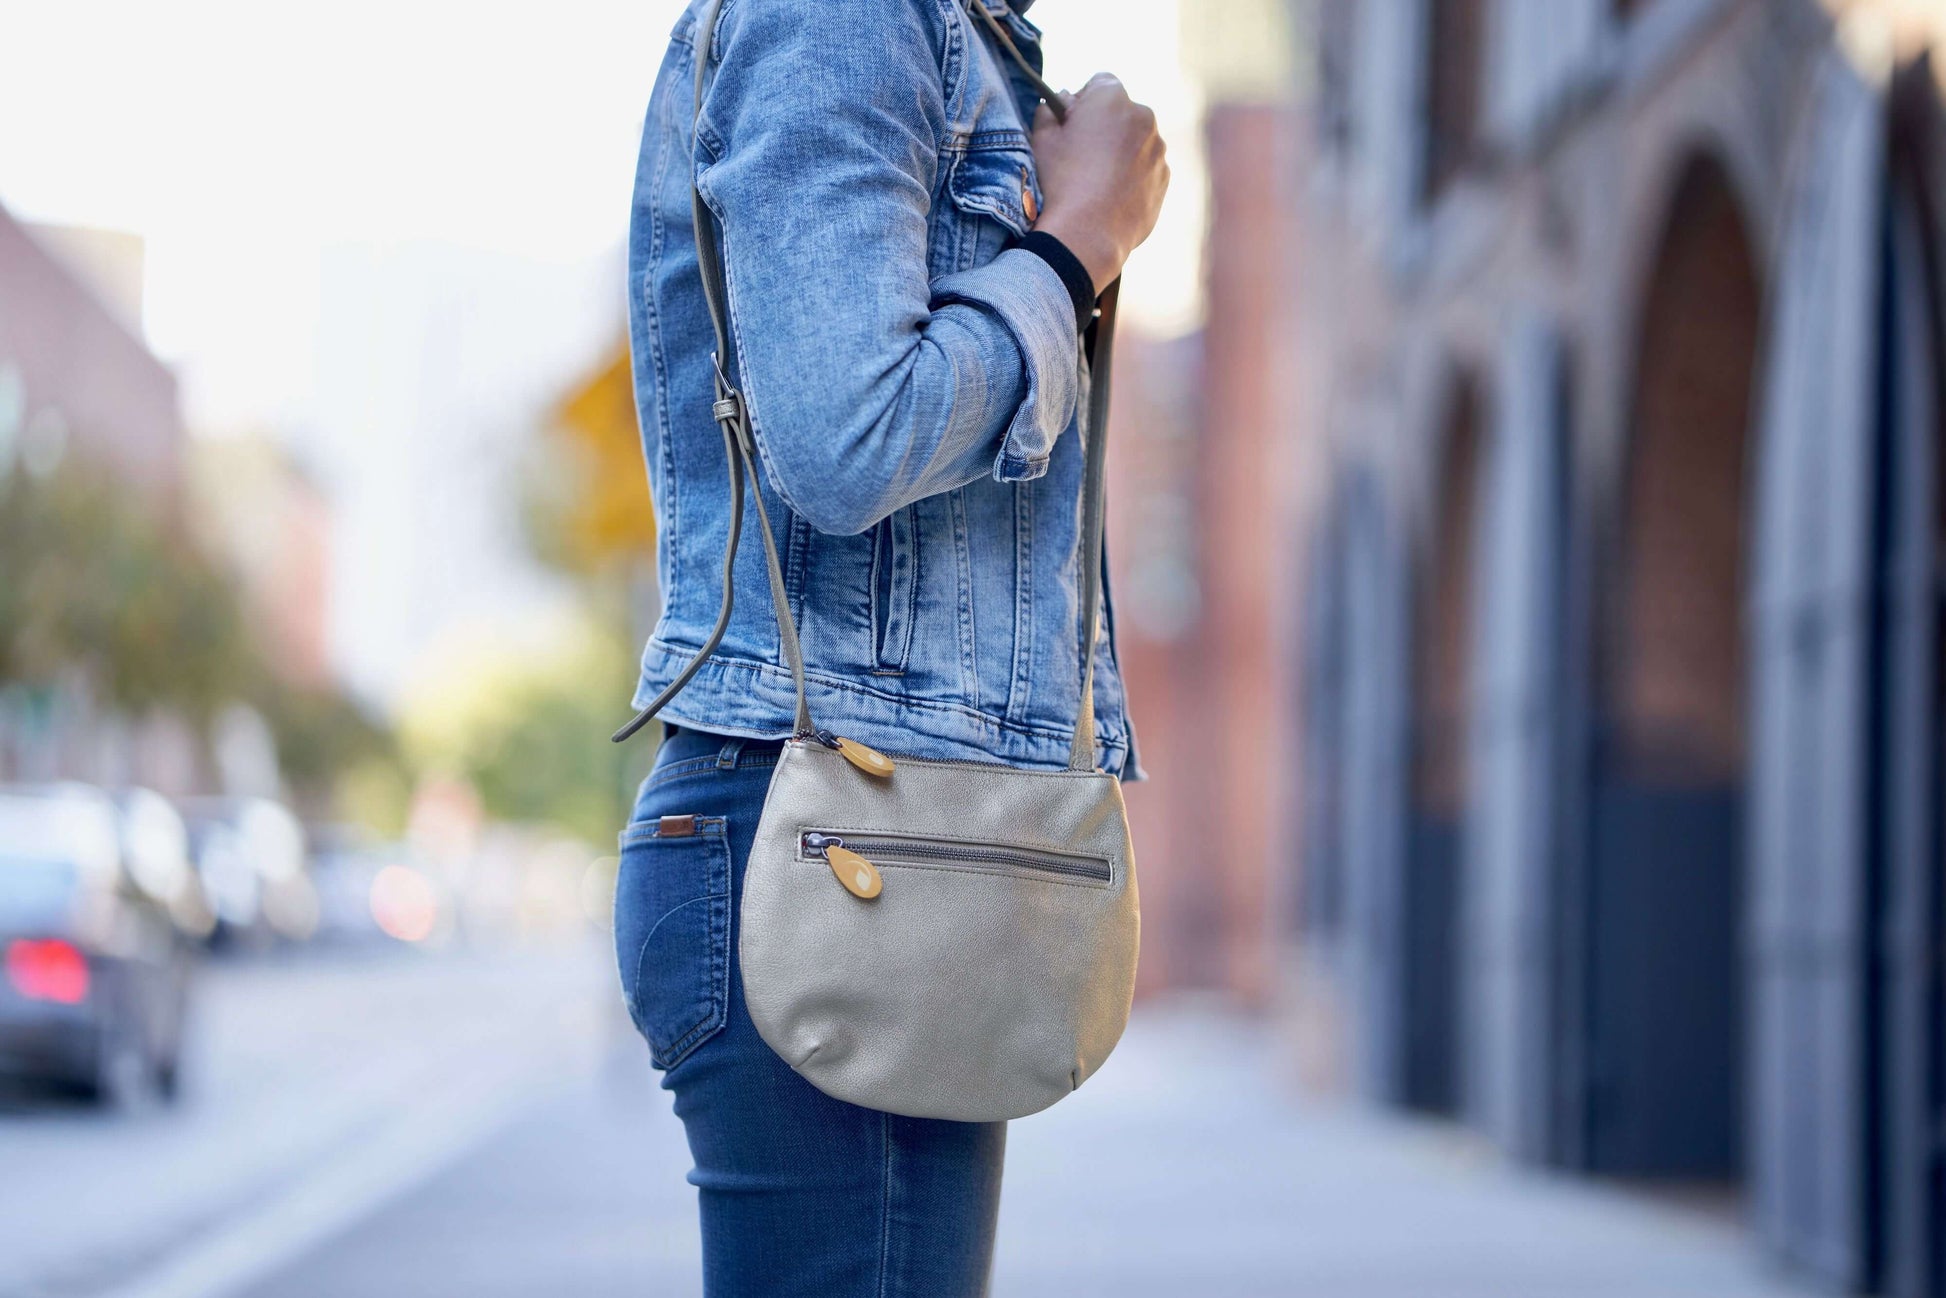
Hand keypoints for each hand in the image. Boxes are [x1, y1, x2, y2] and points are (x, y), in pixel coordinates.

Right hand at [1029, 74, 1169, 289]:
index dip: (1082, 101)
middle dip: (1104, 125)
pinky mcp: (1164, 178)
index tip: (1071, 123)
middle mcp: (1143, 117)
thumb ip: (1048, 112)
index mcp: (1112, 98)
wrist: (1088, 234)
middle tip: (1081, 154)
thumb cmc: (1061, 182)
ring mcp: (1158, 149)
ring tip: (1095, 180)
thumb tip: (1055, 104)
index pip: (1100, 82)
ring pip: (1136, 140)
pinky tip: (1110, 196)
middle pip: (1122, 111)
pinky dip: (1132, 175)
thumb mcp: (1041, 140)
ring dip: (1120, 150)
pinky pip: (1146, 167)